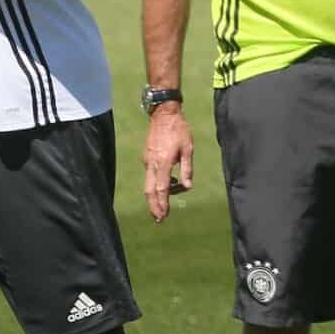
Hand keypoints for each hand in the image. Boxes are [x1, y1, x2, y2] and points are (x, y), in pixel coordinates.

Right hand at [142, 104, 193, 221]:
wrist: (163, 114)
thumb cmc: (178, 130)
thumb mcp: (188, 149)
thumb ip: (187, 169)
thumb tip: (188, 187)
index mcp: (163, 162)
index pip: (162, 189)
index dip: (163, 204)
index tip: (163, 216)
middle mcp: (152, 164)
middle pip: (150, 191)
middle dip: (154, 206)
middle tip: (158, 219)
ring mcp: (147, 160)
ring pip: (148, 184)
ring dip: (155, 197)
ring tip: (164, 205)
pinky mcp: (147, 157)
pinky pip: (150, 175)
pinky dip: (156, 184)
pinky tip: (167, 185)